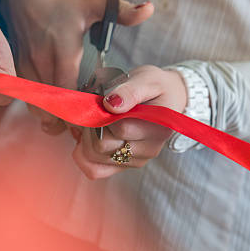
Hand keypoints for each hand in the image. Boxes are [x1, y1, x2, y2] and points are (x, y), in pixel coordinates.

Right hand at [1, 0, 153, 133]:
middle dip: (67, 122)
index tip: (95, 124)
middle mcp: (41, 58)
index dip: (79, 111)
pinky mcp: (18, 64)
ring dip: (51, 118)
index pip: (68, 90)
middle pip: (51, 103)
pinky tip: (53, 115)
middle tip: (86, 136)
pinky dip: (39, 107)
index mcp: (63, 46)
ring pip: (36, 103)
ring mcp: (27, 62)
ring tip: (70, 129)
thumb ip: (123, 9)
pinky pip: (26, 95)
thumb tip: (151, 8)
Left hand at [71, 65, 187, 178]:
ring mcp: (136, 160)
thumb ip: (129, 91)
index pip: (119, 128)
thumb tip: (111, 104)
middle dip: (91, 126)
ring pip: (94, 158)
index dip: (104, 114)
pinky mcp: (123, 166)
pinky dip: (83, 155)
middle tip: (94, 110)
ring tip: (92, 121)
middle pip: (103, 146)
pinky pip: (94, 170)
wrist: (166, 98)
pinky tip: (87, 138)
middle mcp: (149, 150)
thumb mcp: (146, 80)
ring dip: (85, 138)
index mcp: (158, 129)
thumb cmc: (154, 88)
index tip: (102, 101)